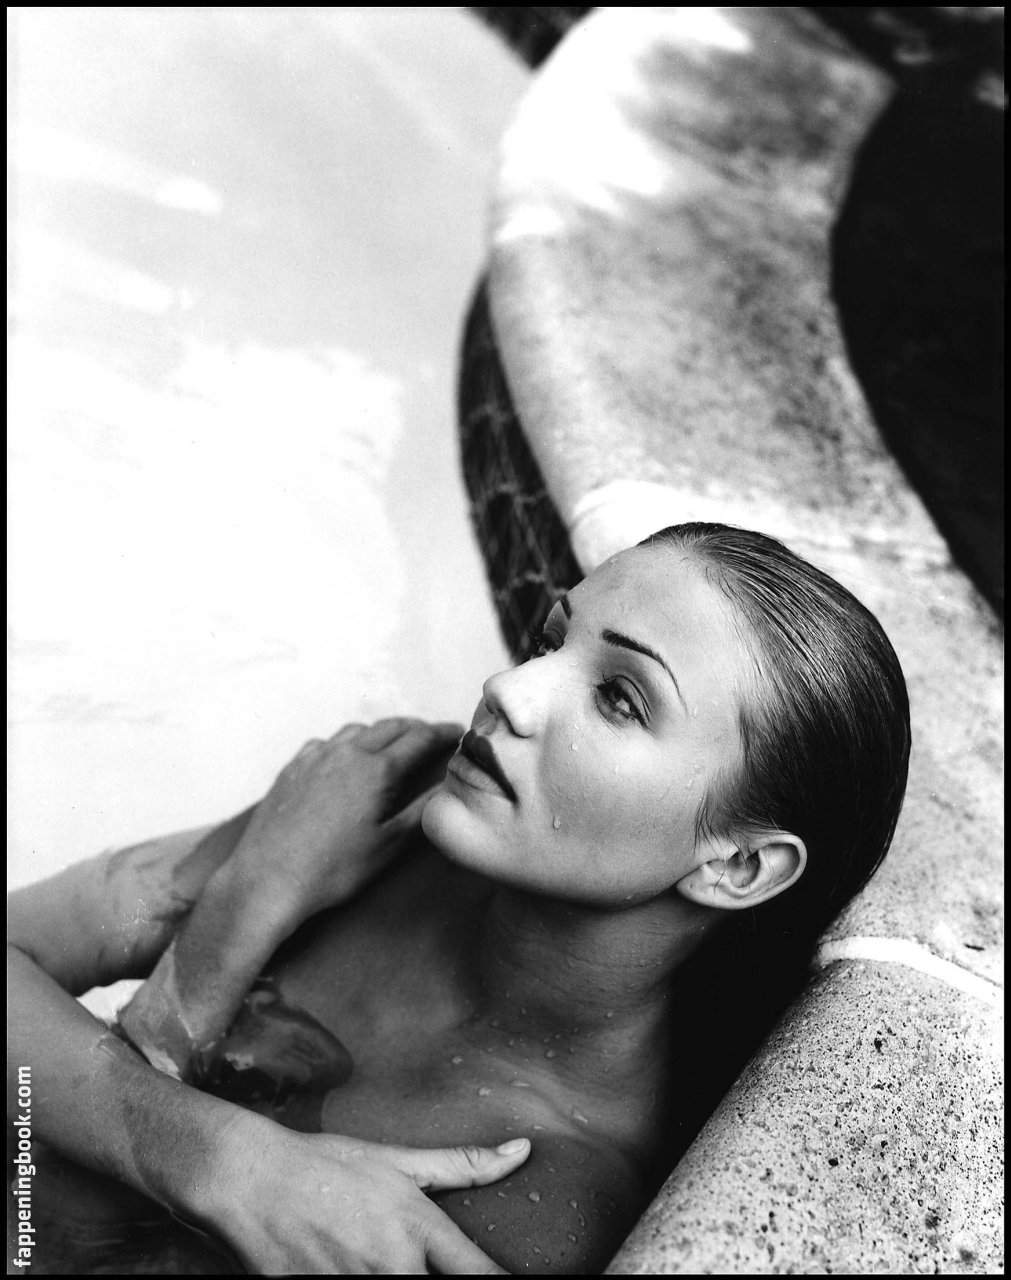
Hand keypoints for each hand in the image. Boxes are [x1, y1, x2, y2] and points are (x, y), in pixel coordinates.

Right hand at [213, 1122, 530, 1273]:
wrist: (251, 1181)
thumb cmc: (326, 1165)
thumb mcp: (397, 1159)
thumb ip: (463, 1165)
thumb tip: (522, 1151)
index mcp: (417, 1227)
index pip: (479, 1274)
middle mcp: (392, 1265)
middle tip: (436, 1275)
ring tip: (388, 1271)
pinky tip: (360, 1278)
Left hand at [233, 718, 462, 920]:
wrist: (268, 879)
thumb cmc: (333, 870)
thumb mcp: (388, 846)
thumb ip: (420, 812)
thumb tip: (446, 789)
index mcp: (376, 770)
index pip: (419, 739)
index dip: (442, 733)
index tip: (457, 731)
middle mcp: (346, 753)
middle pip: (389, 727)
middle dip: (415, 728)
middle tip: (431, 736)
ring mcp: (315, 757)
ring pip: (356, 730)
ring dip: (380, 732)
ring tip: (392, 745)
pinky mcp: (292, 768)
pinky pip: (326, 743)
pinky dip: (346, 743)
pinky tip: (346, 758)